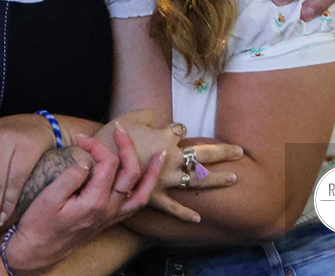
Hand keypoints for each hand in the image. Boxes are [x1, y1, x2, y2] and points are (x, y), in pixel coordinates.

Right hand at [0, 130, 161, 272]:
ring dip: (151, 173)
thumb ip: (70, 176)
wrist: (39, 250)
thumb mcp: (49, 197)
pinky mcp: (109, 221)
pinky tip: (145, 181)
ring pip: (141, 193)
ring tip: (159, 156)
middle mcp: (108, 210)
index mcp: (94, 202)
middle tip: (120, 129)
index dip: (97, 145)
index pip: (108, 163)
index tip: (82, 139)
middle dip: (127, 147)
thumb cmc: (40, 224)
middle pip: (130, 173)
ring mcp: (111, 217)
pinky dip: (144, 190)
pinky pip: (135, 205)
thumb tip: (86, 160)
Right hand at [100, 114, 241, 221]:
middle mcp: (170, 158)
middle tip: (239, 150)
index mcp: (163, 138)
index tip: (179, 130)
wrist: (95, 164)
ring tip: (234, 178)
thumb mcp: (127, 119)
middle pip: (202, 153)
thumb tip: (154, 116)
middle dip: (222, 151)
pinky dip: (185, 214)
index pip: (180, 130)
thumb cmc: (109, 139)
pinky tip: (198, 219)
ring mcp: (164, 179)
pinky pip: (173, 208)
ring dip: (216, 179)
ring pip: (196, 180)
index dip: (180, 129)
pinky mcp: (153, 197)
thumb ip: (145, 115)